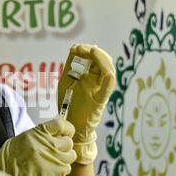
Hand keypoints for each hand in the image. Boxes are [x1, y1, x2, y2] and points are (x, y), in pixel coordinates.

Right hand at [0, 119, 76, 175]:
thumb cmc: (10, 159)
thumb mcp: (21, 139)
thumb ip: (39, 136)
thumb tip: (52, 135)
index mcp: (37, 133)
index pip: (60, 125)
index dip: (67, 128)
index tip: (67, 131)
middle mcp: (47, 144)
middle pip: (68, 141)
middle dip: (64, 146)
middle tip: (57, 149)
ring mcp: (53, 158)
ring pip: (71, 155)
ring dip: (65, 158)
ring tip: (54, 161)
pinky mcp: (56, 172)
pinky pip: (67, 168)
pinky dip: (61, 170)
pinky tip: (51, 170)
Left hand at [57, 44, 115, 163]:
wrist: (70, 128)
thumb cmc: (67, 105)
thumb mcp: (66, 82)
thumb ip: (71, 67)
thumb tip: (75, 48)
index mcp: (92, 78)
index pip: (96, 59)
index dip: (88, 50)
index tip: (77, 47)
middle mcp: (99, 83)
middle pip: (105, 62)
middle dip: (94, 52)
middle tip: (81, 48)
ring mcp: (101, 91)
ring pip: (109, 70)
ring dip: (100, 58)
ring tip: (89, 51)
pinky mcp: (100, 100)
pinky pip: (109, 86)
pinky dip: (108, 75)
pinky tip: (103, 68)